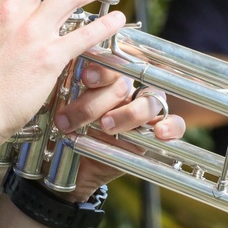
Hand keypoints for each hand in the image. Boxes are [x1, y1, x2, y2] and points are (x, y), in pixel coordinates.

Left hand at [52, 65, 185, 200]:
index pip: (109, 62)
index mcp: (100, 77)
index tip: (85, 76)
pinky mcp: (153, 133)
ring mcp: (142, 110)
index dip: (101, 68)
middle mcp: (124, 90)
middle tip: (70, 118)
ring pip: (147, 101)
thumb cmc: (60, 128)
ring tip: (105, 127)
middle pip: (122, 85)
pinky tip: (160, 133)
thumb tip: (53, 69)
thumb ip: (60, 89)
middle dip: (95, 102)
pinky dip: (170, 126)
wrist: (66, 165)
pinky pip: (174, 124)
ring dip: (127, 114)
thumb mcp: (56, 108)